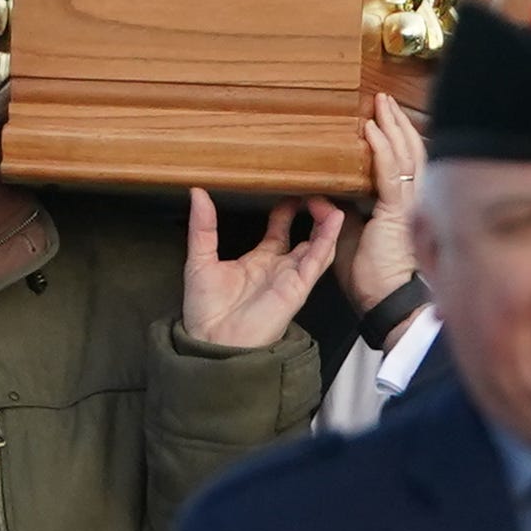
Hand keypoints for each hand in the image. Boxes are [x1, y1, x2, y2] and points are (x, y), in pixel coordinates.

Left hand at [181, 188, 351, 352]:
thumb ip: (203, 226)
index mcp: (257, 262)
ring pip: (317, 246)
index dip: (285, 210)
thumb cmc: (205, 309)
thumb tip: (197, 194)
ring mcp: (290, 278)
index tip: (288, 190)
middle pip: (305, 237)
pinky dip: (327, 241)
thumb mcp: (199, 258)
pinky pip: (317, 261)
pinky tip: (333, 221)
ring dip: (325, 224)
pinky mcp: (297, 288)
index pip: (278, 230)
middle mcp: (278, 269)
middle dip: (312, 214)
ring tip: (329, 201)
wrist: (213, 340)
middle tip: (314, 190)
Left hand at [348, 101, 425, 304]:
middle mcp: (408, 202)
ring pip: (405, 156)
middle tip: (384, 101)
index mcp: (398, 207)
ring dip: (392, 127)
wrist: (386, 301)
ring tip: (381, 104)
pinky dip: (381, 149)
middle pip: (408, 152)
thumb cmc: (372, 278)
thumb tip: (316, 196)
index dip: (394, 140)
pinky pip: (390, 174)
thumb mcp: (348, 239)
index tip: (381, 119)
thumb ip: (336, 215)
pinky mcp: (396, 213)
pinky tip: (372, 130)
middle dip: (397, 124)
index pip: (400, 164)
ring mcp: (405, 206)